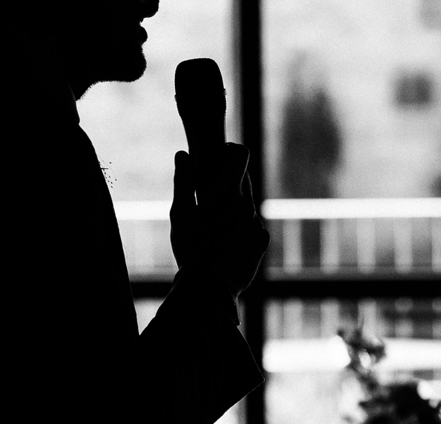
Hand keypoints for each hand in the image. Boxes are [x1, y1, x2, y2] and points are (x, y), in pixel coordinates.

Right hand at [170, 143, 267, 301]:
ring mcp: (257, 225)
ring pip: (247, 203)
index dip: (228, 150)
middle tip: (205, 192)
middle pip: (244, 177)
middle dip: (227, 178)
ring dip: (233, 204)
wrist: (211, 290)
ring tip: (212, 223)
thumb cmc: (191, 248)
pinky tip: (224, 240)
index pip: (240, 154)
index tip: (216, 157)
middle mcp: (248, 205)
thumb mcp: (179, 213)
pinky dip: (241, 226)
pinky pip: (253, 226)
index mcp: (228, 192)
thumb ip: (183, 180)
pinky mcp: (261, 244)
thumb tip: (183, 155)